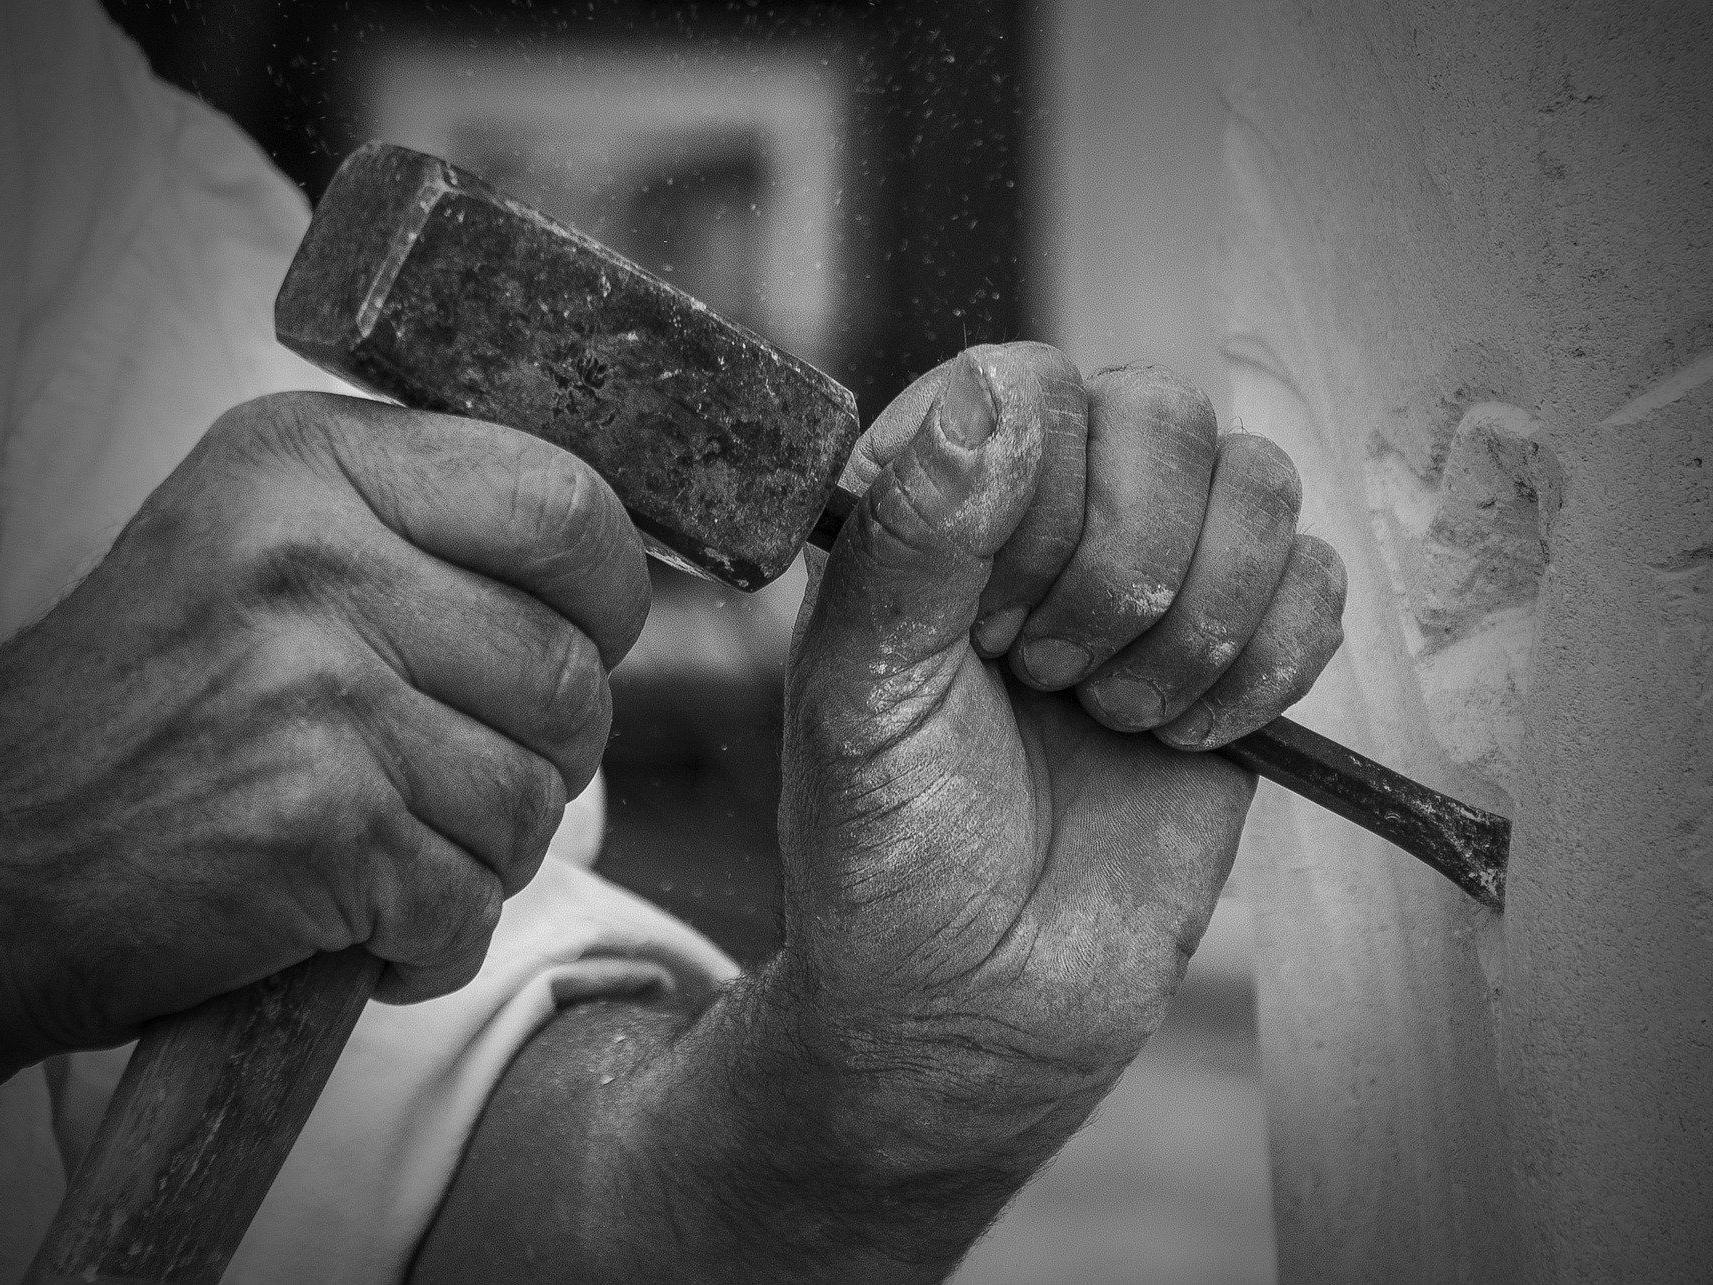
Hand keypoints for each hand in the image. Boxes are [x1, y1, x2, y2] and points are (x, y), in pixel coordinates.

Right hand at [0, 392, 646, 1070]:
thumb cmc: (155, 711)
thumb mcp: (263, 548)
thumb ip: (424, 534)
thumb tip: (609, 580)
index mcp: (308, 461)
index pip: (566, 505)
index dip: (605, 597)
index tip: (576, 639)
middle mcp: (312, 558)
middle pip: (572, 671)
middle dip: (553, 752)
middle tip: (461, 774)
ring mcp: (316, 690)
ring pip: (536, 796)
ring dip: (487, 855)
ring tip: (389, 847)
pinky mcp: (317, 824)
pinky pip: (472, 901)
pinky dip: (431, 943)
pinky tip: (356, 921)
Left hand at [408, 344, 1344, 1281]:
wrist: (977, 1003)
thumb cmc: (888, 851)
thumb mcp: (861, 695)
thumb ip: (918, 538)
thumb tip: (992, 388)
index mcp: (939, 503)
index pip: (1030, 382)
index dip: (1033, 497)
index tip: (986, 627)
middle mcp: (1054, 519)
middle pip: (1164, 413)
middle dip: (1120, 568)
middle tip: (1046, 677)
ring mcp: (1160, 581)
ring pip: (1260, 483)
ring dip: (1192, 625)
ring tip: (1109, 715)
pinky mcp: (1244, 656)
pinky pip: (1319, 582)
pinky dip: (1261, 669)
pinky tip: (1179, 737)